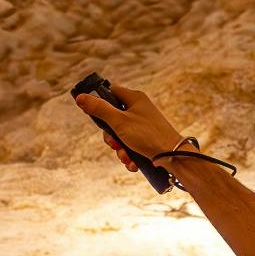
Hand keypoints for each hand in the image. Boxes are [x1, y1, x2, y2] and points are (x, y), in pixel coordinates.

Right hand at [72, 77, 189, 168]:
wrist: (174, 156)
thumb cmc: (148, 135)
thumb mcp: (119, 122)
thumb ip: (100, 109)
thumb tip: (80, 97)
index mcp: (134, 98)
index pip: (111, 92)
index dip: (100, 102)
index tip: (93, 114)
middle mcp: (140, 109)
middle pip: (113, 118)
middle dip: (111, 136)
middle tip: (113, 144)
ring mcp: (144, 124)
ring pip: (122, 134)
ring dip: (120, 149)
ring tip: (125, 158)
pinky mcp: (148, 138)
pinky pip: (131, 144)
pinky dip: (129, 154)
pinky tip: (132, 163)